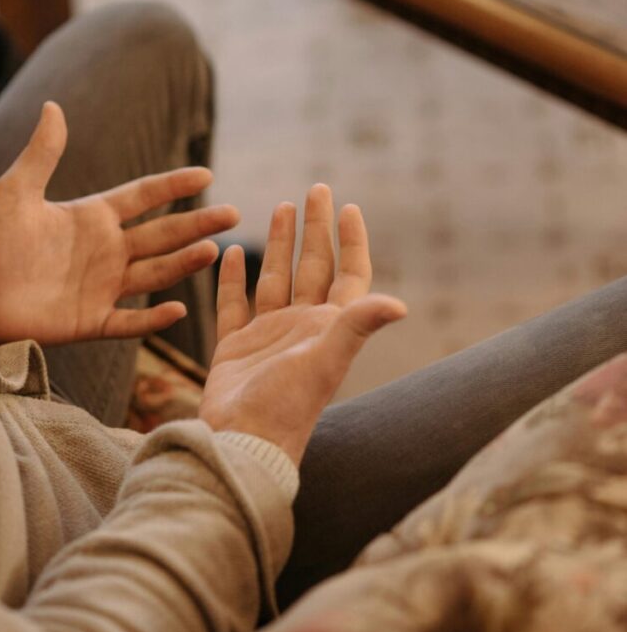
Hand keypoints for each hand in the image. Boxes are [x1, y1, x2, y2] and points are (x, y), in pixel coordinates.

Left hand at [0, 102, 238, 344]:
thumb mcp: (16, 192)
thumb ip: (41, 154)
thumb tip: (53, 106)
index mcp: (94, 218)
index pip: (144, 197)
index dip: (173, 186)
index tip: (205, 176)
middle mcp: (108, 251)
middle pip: (162, 234)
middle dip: (197, 224)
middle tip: (232, 214)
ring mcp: (104, 286)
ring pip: (156, 273)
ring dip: (184, 263)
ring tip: (213, 251)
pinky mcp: (94, 320)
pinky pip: (131, 321)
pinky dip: (154, 318)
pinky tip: (179, 310)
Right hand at [199, 185, 406, 465]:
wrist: (243, 443)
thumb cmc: (286, 406)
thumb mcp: (327, 362)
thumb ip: (357, 327)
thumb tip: (400, 304)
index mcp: (329, 327)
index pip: (348, 274)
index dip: (351, 241)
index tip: (349, 207)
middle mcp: (302, 327)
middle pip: (313, 266)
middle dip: (316, 228)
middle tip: (316, 189)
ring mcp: (269, 336)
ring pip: (276, 278)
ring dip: (279, 244)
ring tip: (281, 206)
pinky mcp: (236, 346)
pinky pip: (234, 303)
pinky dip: (233, 278)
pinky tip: (231, 251)